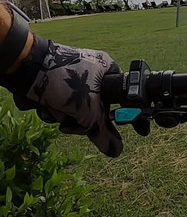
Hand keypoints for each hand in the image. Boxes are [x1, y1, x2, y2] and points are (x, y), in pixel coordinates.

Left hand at [14, 40, 122, 156]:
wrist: (21, 65)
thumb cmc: (61, 78)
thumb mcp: (86, 110)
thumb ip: (102, 133)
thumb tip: (117, 151)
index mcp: (108, 70)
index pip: (124, 98)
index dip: (125, 115)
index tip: (135, 130)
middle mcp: (92, 73)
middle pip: (94, 111)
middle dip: (79, 119)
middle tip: (73, 117)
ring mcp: (71, 79)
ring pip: (73, 112)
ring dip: (60, 116)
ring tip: (52, 106)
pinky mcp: (53, 85)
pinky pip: (57, 107)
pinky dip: (49, 109)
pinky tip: (41, 102)